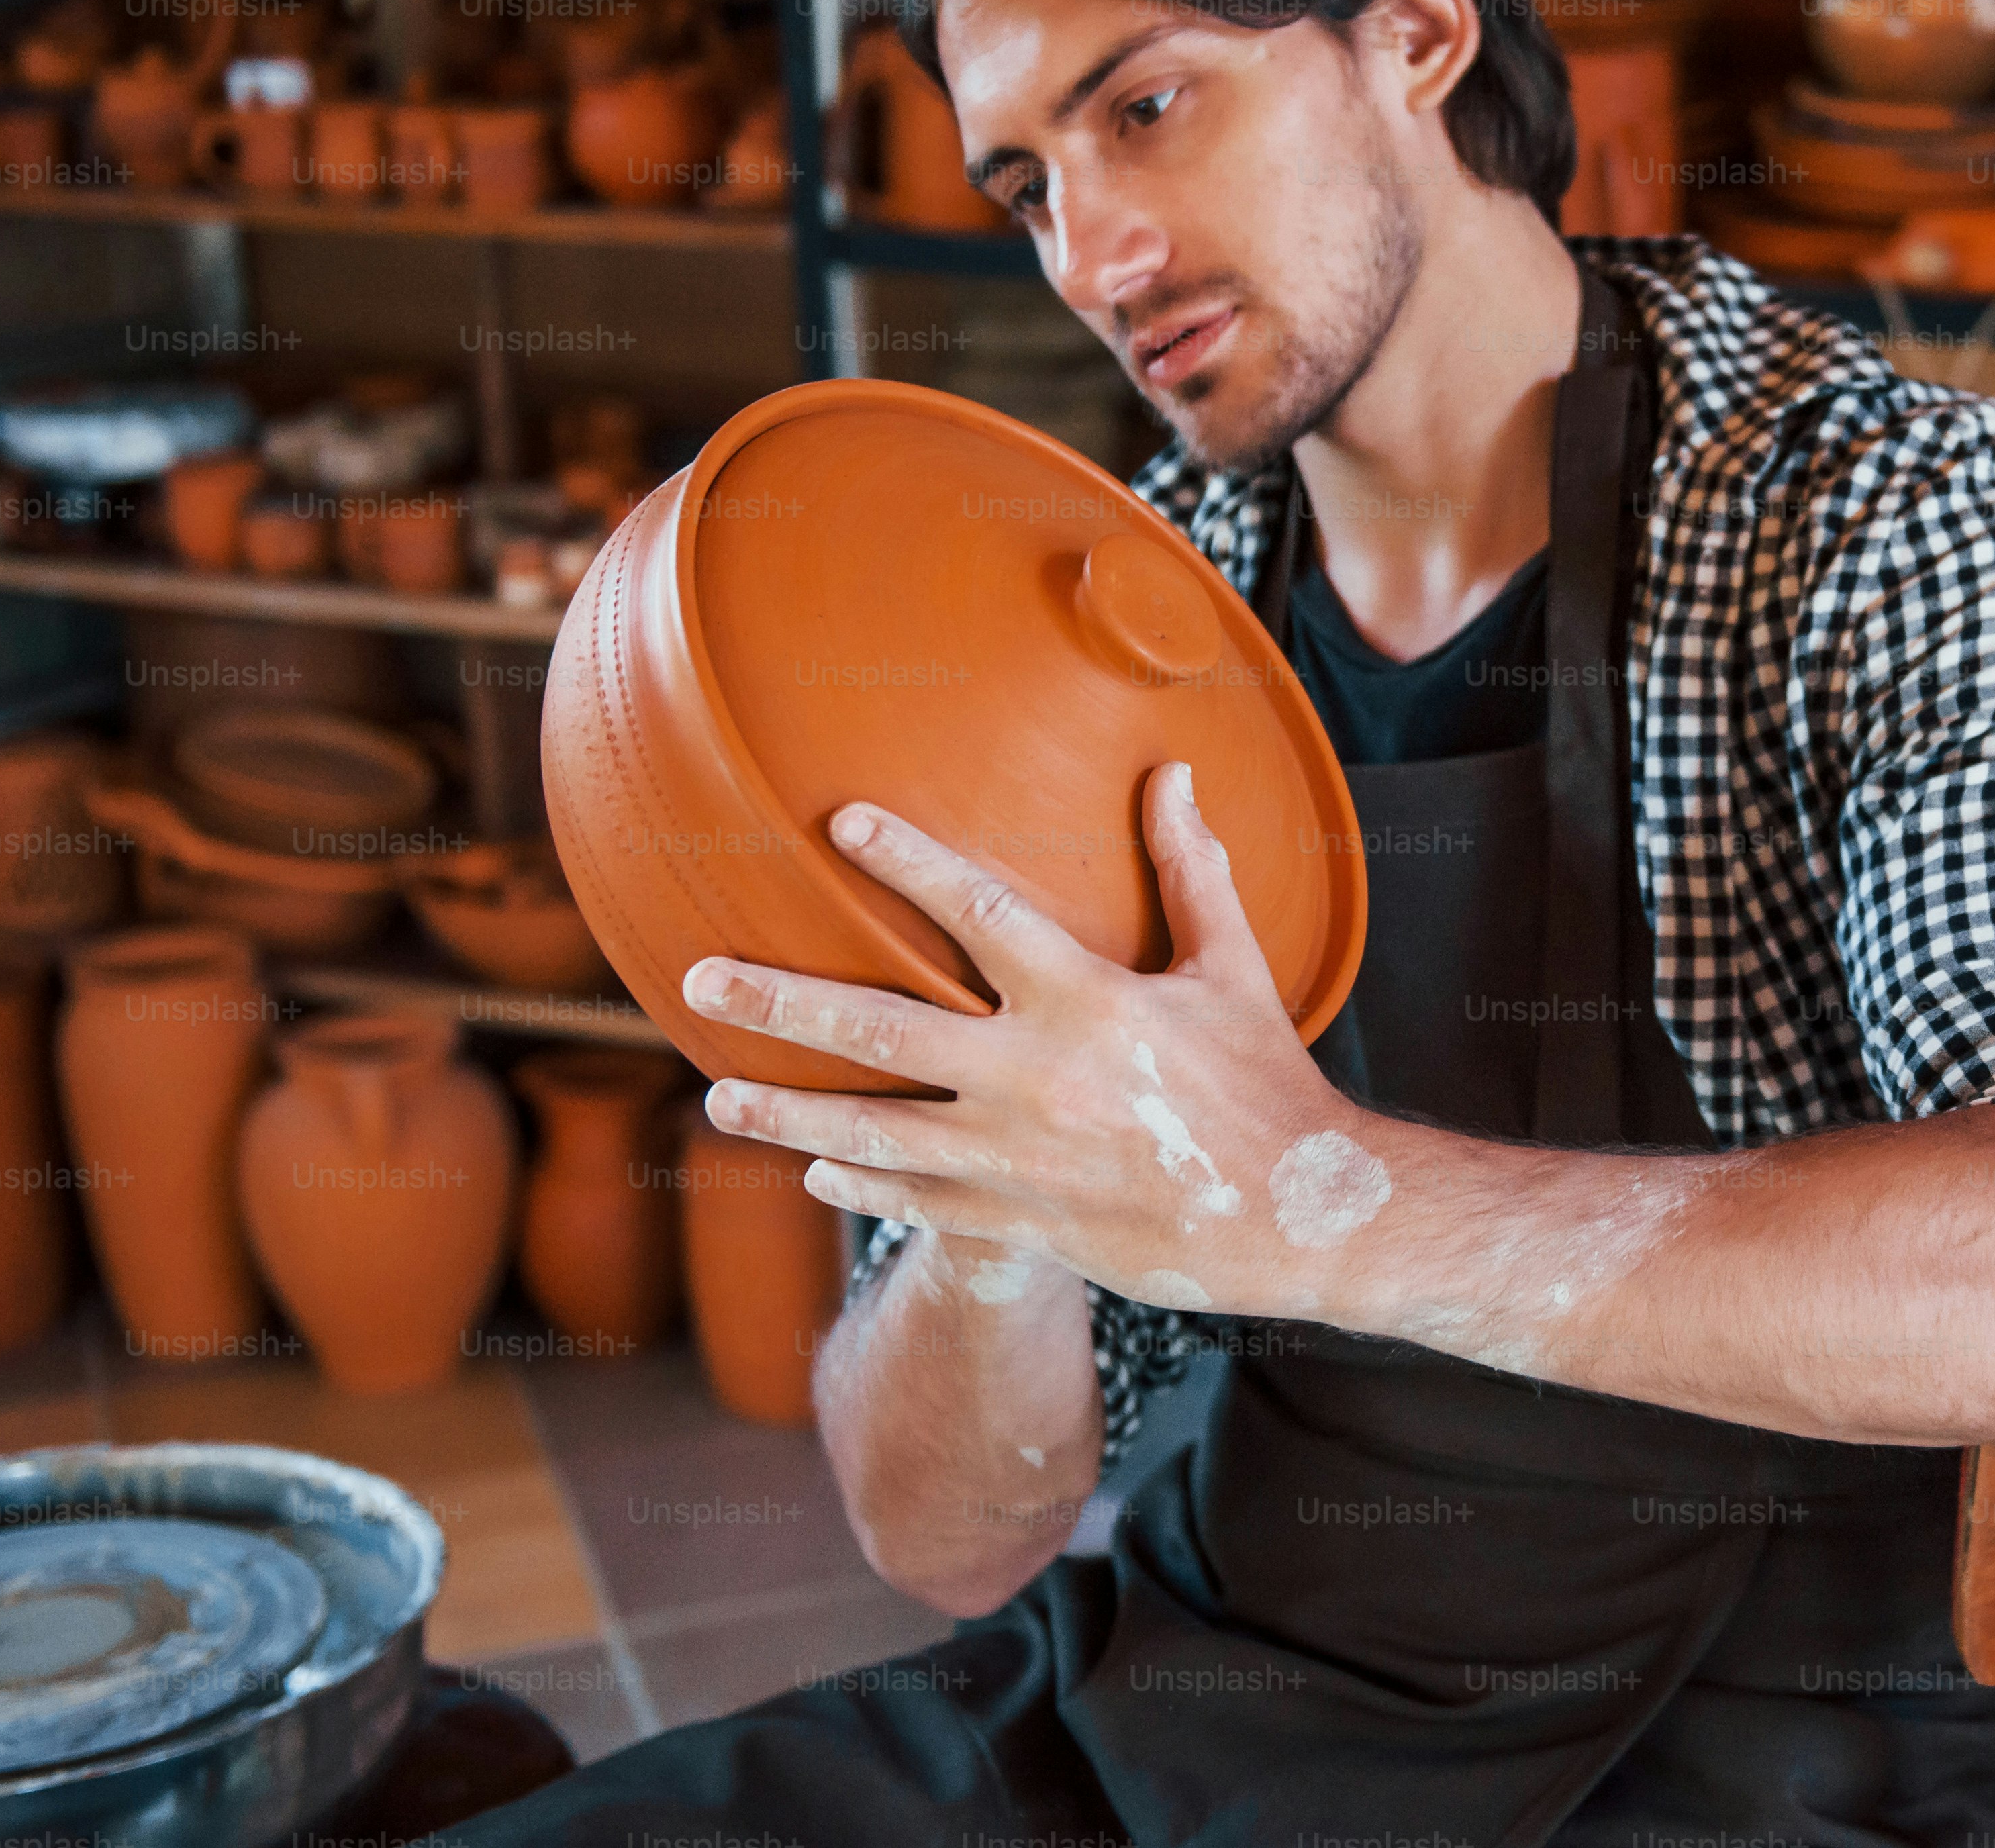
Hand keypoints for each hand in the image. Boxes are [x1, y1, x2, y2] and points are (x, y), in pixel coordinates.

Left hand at [684, 763, 1396, 1319]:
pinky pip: (917, 1201)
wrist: (1297, 1217)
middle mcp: (1035, 1077)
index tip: (836, 824)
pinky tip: (813, 1170)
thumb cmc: (1265, 1081)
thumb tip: (1174, 772)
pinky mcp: (1021, 1221)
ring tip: (718, 1095)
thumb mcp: (1232, 969)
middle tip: (698, 978)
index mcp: (1087, 1000)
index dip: (906, 862)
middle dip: (778, 1002)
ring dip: (787, 1113)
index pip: (976, 914)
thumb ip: (1190, 871)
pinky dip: (860, 1186)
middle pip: (879, 1028)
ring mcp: (1017, 1158)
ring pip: (872, 1130)